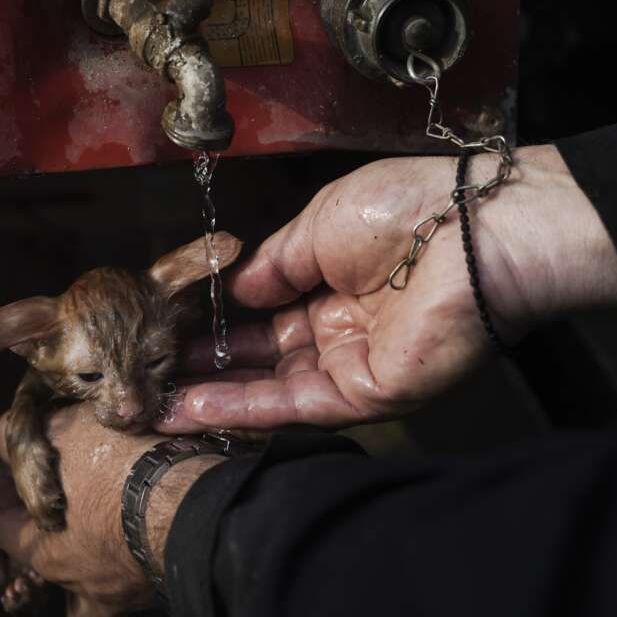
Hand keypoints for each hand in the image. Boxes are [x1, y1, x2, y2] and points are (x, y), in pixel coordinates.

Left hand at [0, 404, 222, 616]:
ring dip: (96, 572)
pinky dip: (140, 566)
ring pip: (95, 602)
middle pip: (50, 569)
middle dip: (53, 536)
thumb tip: (6, 439)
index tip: (17, 475)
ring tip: (108, 532)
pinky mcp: (166, 588)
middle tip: (68, 500)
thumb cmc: (122, 470)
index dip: (6, 496)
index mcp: (46, 552)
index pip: (2, 530)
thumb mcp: (63, 433)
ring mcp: (126, 594)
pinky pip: (142, 588)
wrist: (195, 500)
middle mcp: (82, 584)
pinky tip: (148, 533)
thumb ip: (24, 438)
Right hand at [158, 145, 616, 432]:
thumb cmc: (404, 209)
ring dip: (209, 396)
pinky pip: (295, 405)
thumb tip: (232, 291)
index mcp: (333, 282)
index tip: (164, 329)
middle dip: (202, 366)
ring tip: (149, 402)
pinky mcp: (369, 394)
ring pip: (270, 389)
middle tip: (143, 374)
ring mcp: (355, 364)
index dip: (214, 324)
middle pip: (261, 358)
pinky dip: (241, 407)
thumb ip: (272, 265)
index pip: (263, 314)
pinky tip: (188, 406)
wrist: (473, 229)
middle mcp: (341, 328)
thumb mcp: (316, 223)